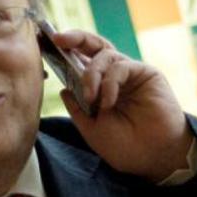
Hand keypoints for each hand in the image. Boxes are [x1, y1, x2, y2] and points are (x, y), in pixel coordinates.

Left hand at [51, 30, 192, 181]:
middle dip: (74, 38)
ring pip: (104, 54)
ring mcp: (129, 73)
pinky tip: (108, 102)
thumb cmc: (125, 147)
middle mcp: (113, 76)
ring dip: (92, 74)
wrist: (154, 158)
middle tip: (58, 39)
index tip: (43, 44)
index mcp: (98, 88)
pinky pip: (121, 66)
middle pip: (92, 46)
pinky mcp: (145, 73)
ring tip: (91, 98)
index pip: (79, 62)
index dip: (63, 52)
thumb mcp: (91, 129)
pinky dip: (109, 82)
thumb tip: (63, 88)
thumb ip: (77, 108)